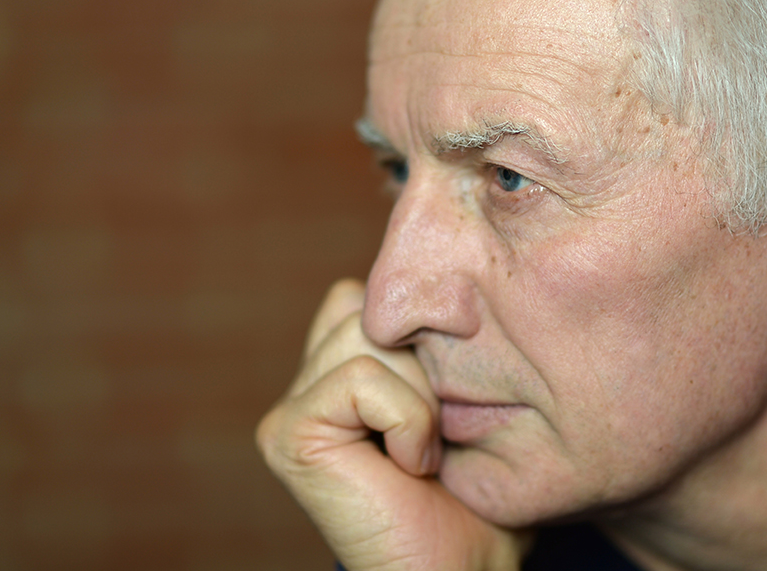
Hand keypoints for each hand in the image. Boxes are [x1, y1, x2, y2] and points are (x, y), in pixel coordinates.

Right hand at [257, 279, 527, 570]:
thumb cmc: (478, 498)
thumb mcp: (470, 397)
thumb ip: (444, 339)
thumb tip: (459, 269)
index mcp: (346, 366)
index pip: (377, 291)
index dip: (428, 335)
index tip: (455, 399)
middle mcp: (311, 379)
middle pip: (374, 307)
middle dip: (428, 366)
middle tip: (439, 435)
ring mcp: (294, 405)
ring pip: (370, 335)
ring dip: (422, 396)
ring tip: (425, 452)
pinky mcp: (288, 432)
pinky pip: (361, 378)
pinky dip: (407, 420)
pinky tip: (410, 467)